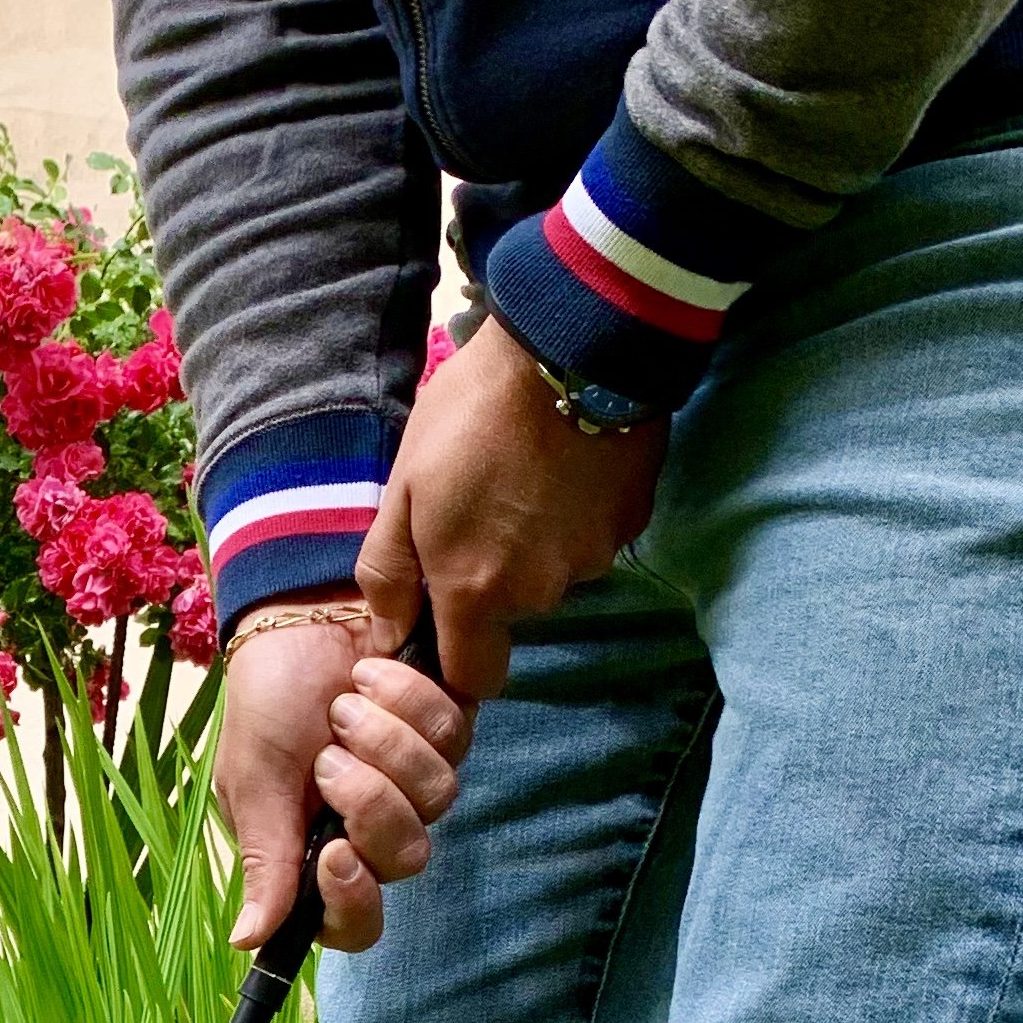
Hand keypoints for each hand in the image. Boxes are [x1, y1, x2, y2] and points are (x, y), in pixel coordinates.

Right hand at [216, 600, 472, 955]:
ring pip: (437, 795)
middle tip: (328, 755)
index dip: (353, 900)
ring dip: (387, 742)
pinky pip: (456, 734)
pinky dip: (411, 699)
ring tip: (346, 701)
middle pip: (407, 857)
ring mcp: (419, 780)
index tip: (335, 854)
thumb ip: (263, 859)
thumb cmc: (266, 701)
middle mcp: (376, 828)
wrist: (298, 617)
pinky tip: (374, 672)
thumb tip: (247, 941)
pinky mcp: (449, 727)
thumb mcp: (252, 781)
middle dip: (369, 800)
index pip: (354, 922)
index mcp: (321, 855)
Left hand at [354, 318, 666, 700]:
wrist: (573, 343)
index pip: (472, 679)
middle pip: (512, 616)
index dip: (454, 660)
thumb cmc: (471, 413)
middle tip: (479, 507)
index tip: (442, 618)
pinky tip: (565, 464)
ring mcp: (594, 559)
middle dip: (492, 581)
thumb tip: (389, 635)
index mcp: (477, 592)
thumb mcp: (404, 486)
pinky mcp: (633, 523)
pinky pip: (592, 538)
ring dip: (535, 543)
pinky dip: (575, 514)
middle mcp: (541, 593)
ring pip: (553, 574)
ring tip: (523, 474)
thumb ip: (390, 571)